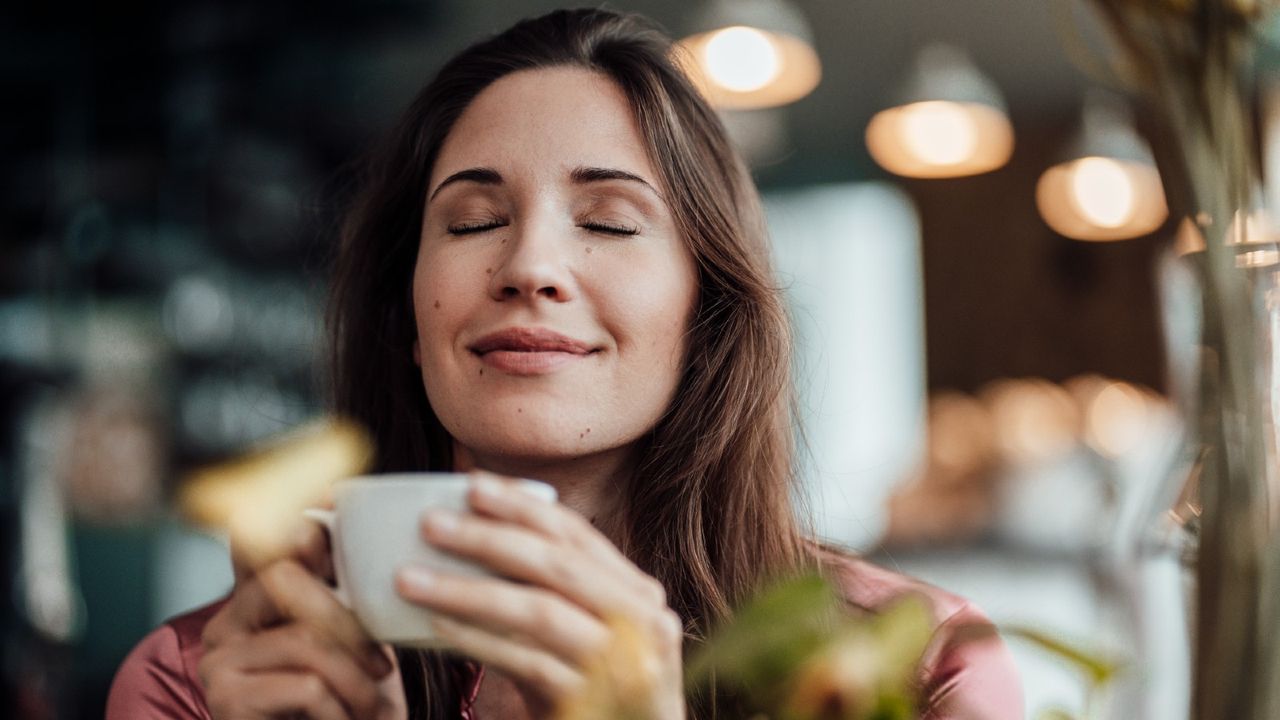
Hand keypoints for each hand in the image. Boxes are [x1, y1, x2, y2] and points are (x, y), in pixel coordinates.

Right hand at [199, 523, 406, 718]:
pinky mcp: (226, 701)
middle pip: (287, 580)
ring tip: (373, 706)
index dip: (303, 531)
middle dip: (348, 620)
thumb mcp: (344, 648)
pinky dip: (341, 708)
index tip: (331, 534)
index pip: (270, 544)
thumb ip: (342, 601)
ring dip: (356, 679)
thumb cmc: (339, 710)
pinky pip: (305, 685)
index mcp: (249, 604)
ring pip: (307, 640)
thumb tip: (358, 519)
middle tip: (383, 665)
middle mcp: (222, 627)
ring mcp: (218, 664)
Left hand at [394, 471, 685, 718]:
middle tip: (430, 523)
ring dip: (467, 590)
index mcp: (636, 591)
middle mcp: (641, 621)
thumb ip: (551, 590)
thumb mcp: (583, 631)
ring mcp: (623, 664)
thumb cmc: (592, 688)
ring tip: (411, 578)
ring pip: (538, 611)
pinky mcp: (595, 703)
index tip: (470, 484)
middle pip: (557, 565)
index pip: (576, 534)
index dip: (522, 505)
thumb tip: (474, 530)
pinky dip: (478, 640)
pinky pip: (526, 662)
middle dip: (488, 538)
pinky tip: (436, 628)